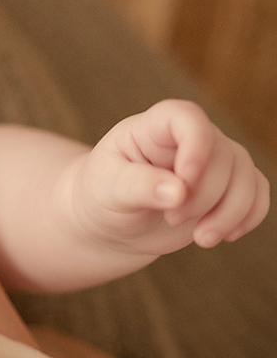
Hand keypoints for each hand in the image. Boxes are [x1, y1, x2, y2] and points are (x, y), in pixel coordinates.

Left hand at [72, 99, 268, 255]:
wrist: (110, 222)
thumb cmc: (101, 196)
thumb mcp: (107, 189)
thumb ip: (138, 185)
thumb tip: (177, 192)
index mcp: (155, 127)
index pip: (187, 118)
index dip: (195, 146)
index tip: (184, 181)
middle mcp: (189, 138)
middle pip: (222, 157)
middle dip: (203, 195)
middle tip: (171, 219)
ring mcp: (213, 161)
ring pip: (246, 177)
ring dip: (230, 212)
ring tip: (202, 239)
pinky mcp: (227, 187)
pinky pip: (257, 193)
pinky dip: (249, 216)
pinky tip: (226, 236)